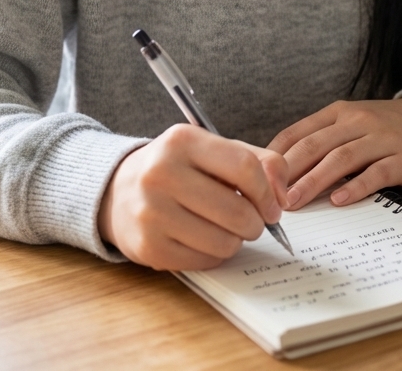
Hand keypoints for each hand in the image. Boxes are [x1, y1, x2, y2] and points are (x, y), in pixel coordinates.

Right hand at [98, 124, 288, 270]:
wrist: (118, 191)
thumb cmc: (179, 168)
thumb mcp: (214, 149)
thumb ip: (259, 161)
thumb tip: (283, 196)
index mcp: (182, 141)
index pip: (245, 167)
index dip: (268, 191)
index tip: (273, 206)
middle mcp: (161, 173)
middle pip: (238, 210)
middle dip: (256, 222)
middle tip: (253, 222)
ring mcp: (151, 212)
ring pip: (224, 240)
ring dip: (237, 240)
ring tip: (228, 228)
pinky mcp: (148, 247)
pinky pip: (204, 260)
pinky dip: (215, 254)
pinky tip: (206, 239)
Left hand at [267, 97, 401, 209]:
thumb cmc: (387, 129)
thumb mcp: (353, 124)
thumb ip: (323, 141)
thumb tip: (283, 172)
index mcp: (340, 112)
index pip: (300, 131)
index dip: (277, 155)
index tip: (258, 178)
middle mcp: (358, 121)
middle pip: (316, 145)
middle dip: (289, 172)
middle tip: (269, 196)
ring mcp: (382, 138)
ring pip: (341, 158)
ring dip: (314, 181)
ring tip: (295, 202)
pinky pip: (376, 172)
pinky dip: (356, 186)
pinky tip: (339, 200)